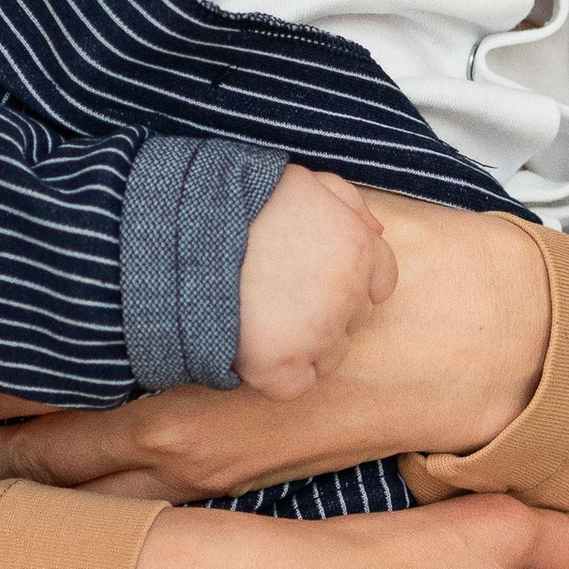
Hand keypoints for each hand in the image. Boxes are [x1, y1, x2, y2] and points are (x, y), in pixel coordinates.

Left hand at [0, 191, 550, 494]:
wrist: (483, 342)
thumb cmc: (384, 258)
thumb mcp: (278, 206)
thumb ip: (192, 211)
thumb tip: (115, 185)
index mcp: (170, 363)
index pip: (25, 387)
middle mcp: (172, 435)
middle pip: (27, 463)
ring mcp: (203, 471)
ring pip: (72, 496)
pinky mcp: (235, 483)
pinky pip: (127, 508)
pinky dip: (68, 503)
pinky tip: (32, 498)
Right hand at [233, 167, 398, 400]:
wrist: (188, 231)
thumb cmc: (244, 200)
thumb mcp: (304, 181)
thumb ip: (347, 202)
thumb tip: (376, 230)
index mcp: (359, 250)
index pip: (380, 283)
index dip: (348, 282)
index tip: (314, 278)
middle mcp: (347, 296)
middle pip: (352, 321)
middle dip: (325, 311)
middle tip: (280, 293)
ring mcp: (316, 335)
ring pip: (329, 357)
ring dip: (303, 345)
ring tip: (261, 318)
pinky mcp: (278, 366)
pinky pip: (294, 386)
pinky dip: (276, 375)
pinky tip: (253, 348)